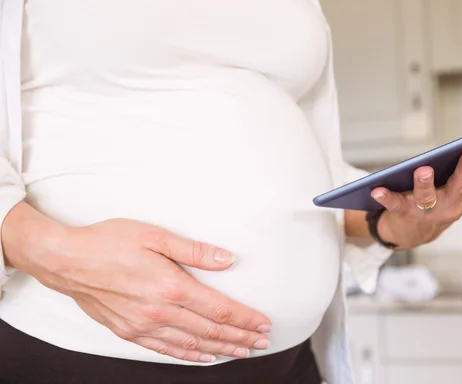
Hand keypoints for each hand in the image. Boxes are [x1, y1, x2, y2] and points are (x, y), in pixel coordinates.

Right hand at [3, 207, 270, 362]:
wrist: (66, 260)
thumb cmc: (108, 242)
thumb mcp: (155, 236)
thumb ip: (194, 250)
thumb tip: (227, 259)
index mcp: (171, 286)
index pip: (219, 309)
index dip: (245, 319)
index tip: (264, 324)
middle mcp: (159, 312)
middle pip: (210, 331)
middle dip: (240, 338)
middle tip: (262, 343)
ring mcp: (143, 325)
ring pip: (191, 345)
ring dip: (220, 350)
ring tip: (241, 352)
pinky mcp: (129, 331)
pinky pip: (166, 350)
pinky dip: (188, 356)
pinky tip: (202, 357)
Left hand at [371, 139, 461, 248]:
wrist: (412, 234)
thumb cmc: (443, 205)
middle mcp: (451, 205)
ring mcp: (427, 211)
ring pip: (427, 197)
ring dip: (424, 183)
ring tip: (422, 169)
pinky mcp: (403, 212)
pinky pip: (394, 204)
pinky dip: (385, 197)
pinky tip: (376, 188)